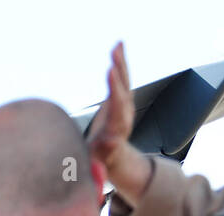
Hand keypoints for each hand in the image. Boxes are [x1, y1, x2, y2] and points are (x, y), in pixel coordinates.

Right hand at [87, 42, 133, 168]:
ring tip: (117, 46)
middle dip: (119, 73)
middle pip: (123, 91)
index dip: (115, 89)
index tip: (111, 72)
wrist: (114, 156)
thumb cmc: (100, 159)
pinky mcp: (122, 98)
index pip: (118, 106)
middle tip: (114, 56)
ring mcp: (125, 105)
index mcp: (118, 128)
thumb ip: (100, 156)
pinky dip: (119, 62)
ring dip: (120, 63)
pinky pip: (122, 77)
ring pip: (124, 81)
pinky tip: (117, 47)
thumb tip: (107, 145)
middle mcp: (125, 114)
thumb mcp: (98, 161)